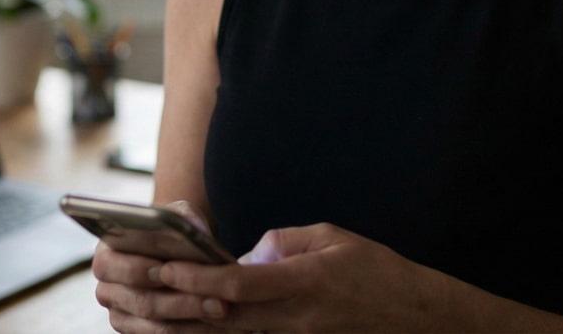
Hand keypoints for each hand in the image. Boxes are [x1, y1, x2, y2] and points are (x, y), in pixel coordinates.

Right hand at [91, 200, 232, 332]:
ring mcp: (121, 314)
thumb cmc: (173, 232)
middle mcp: (107, 288)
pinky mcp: (137, 331)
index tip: (165, 270)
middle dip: (179, 300)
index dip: (138, 269)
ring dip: (190, 316)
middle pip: (140, 301)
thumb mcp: (177, 214)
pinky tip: (214, 322)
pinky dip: (190, 329)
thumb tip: (193, 229)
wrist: (176, 253)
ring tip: (221, 307)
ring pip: (155, 323)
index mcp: (105, 254)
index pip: (112, 265)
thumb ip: (181, 217)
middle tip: (213, 297)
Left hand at [157, 223, 468, 332]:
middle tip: (147, 288)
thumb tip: (248, 254)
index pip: (238, 283)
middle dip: (182, 303)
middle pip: (225, 316)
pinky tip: (199, 323)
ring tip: (158, 309)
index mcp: (303, 281)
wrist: (416, 317)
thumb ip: (285, 241)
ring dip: (195, 322)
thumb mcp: (333, 237)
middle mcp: (295, 317)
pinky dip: (222, 331)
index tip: (168, 267)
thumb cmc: (378, 271)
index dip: (198, 277)